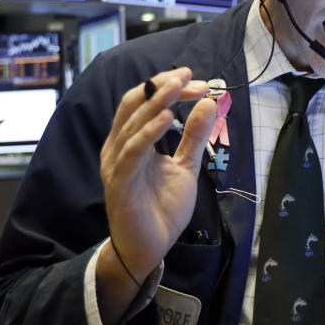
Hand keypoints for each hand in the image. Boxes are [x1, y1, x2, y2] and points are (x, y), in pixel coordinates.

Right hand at [99, 67, 215, 281]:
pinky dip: (148, 132)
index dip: (167, 87)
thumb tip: (207, 103)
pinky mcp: (119, 181)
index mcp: (132, 141)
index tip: (196, 80)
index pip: (144, 103)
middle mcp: (119, 147)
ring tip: (178, 86)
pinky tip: (166, 119)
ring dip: (156, 102)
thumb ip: (194, 136)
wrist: (149, 249)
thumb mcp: (185, 166)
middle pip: (134, 104)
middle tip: (188, 75)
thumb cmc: (162, 209)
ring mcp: (117, 163)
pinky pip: (132, 151)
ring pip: (132, 123)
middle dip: (161, 87)